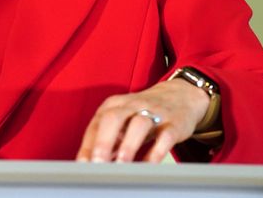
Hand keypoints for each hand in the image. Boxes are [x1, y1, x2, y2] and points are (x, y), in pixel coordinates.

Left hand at [76, 79, 209, 162]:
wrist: (179, 96)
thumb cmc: (143, 113)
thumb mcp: (122, 121)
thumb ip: (108, 140)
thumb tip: (91, 164)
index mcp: (115, 105)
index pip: (97, 124)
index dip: (88, 145)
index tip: (83, 164)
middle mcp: (132, 106)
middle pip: (113, 118)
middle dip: (103, 142)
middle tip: (98, 163)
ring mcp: (154, 112)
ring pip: (139, 124)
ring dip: (128, 145)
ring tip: (122, 165)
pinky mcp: (173, 123)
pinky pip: (165, 136)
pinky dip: (156, 151)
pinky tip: (148, 165)